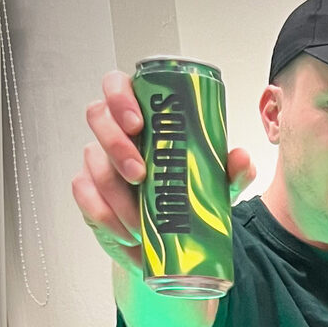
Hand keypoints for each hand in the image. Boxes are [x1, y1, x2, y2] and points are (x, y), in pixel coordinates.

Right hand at [73, 70, 255, 273]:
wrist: (174, 241)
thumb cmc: (190, 196)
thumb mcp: (215, 184)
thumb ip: (230, 171)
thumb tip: (241, 158)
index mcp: (141, 116)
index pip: (117, 86)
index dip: (119, 96)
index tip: (137, 123)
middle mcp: (114, 132)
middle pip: (97, 117)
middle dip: (116, 145)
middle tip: (140, 175)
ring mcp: (98, 160)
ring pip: (94, 162)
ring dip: (118, 194)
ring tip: (141, 221)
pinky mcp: (88, 191)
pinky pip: (86, 197)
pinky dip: (108, 217)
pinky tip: (128, 233)